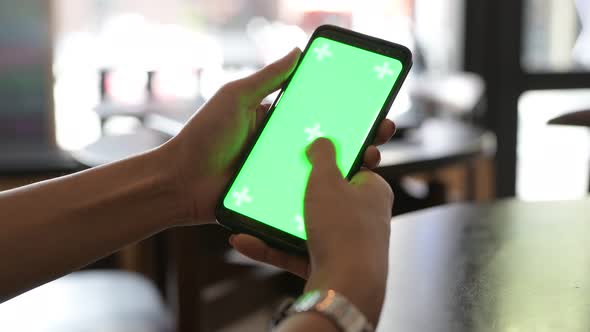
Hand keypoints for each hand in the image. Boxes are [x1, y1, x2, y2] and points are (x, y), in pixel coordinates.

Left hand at [160, 48, 394, 224]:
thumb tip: (298, 52)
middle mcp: (282, 145)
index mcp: (275, 120)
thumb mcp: (236, 98)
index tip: (370, 104)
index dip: (344, 108)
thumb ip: (267, 78)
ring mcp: (280, 172)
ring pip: (322, 168)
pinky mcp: (276, 196)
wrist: (180, 183)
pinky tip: (346, 187)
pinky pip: (305, 193)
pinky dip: (326, 190)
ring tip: (371, 158)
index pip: (318, 110)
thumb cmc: (204, 136)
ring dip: (348, 164)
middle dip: (357, 136)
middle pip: (327, 140)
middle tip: (381, 132)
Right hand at [231, 139, 393, 324]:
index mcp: (373, 191)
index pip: (356, 165)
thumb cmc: (343, 228)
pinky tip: (244, 240)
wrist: (344, 287)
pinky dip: (271, 246)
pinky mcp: (327, 266)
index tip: (311, 150)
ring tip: (251, 211)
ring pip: (307, 225)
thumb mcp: (328, 179)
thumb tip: (321, 141)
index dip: (334, 156)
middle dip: (299, 190)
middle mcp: (363, 218)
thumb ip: (322, 154)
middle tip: (278, 179)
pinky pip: (295, 251)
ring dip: (277, 219)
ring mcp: (345, 244)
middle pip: (327, 196)